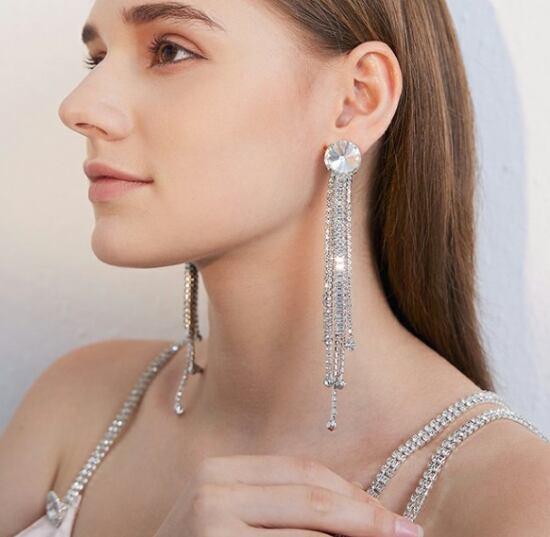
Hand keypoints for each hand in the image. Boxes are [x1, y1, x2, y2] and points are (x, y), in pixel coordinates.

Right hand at [154, 454, 423, 535]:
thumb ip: (278, 507)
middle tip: (408, 534)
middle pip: (310, 495)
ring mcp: (210, 523)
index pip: (301, 471)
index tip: (390, 516)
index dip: (351, 493)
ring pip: (307, 530)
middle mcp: (211, 488)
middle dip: (366, 517)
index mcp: (220, 471)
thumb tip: (357, 510)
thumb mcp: (231, 521)